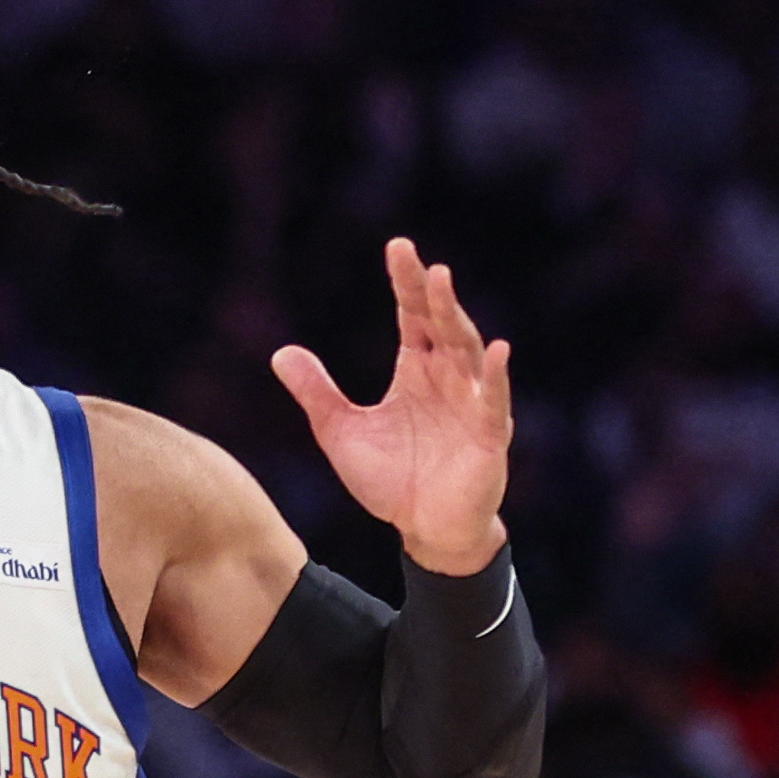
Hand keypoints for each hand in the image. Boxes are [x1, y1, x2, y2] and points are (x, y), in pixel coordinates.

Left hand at [273, 239, 513, 577]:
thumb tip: (280, 353)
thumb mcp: (341, 432)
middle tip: (419, 260)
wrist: (425, 530)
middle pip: (440, 323)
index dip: (406, 282)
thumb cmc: (391, 481)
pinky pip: (495, 400)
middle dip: (430, 291)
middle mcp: (448, 376)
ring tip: (443, 285)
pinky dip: (498, 376)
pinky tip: (497, 350)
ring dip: (456, 318)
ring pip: (467, 351)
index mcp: (417, 368)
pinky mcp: (489, 435)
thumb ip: (317, 393)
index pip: (413, 314)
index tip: (397, 247)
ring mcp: (473, 402)